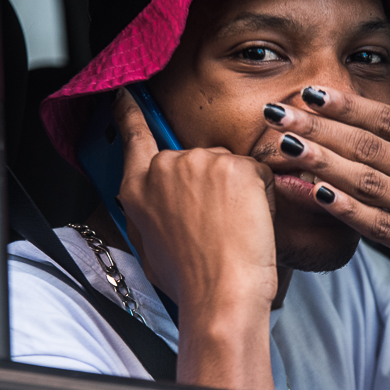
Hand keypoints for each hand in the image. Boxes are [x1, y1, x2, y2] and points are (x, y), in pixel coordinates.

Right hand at [113, 87, 277, 310]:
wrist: (221, 294)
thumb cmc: (190, 281)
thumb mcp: (151, 248)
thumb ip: (150, 214)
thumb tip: (159, 205)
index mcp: (138, 189)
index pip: (133, 138)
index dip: (130, 114)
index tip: (128, 94)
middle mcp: (165, 168)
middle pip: (196, 158)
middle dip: (212, 184)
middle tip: (215, 227)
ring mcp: (201, 162)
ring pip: (228, 166)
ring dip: (236, 192)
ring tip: (231, 230)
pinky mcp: (236, 166)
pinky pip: (256, 173)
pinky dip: (260, 196)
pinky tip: (248, 224)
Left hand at [263, 31, 389, 323]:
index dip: (346, 105)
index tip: (309, 91)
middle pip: (368, 147)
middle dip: (317, 129)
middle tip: (274, 114)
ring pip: (365, 183)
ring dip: (319, 164)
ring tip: (282, 148)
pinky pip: (373, 225)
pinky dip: (340, 208)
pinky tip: (310, 193)